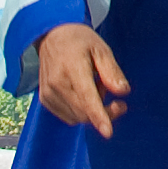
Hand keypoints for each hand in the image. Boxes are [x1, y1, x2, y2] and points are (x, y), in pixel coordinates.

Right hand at [36, 22, 130, 136]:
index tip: (108, 132)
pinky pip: (68, 116)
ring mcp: (48, 93)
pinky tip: (83, 93)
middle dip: (105, 113)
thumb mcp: (101, 48)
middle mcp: (57, 84)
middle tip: (119, 102)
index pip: (87, 97)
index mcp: (72, 68)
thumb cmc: (80, 40)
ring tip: (95, 88)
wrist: (51, 36)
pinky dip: (80, 111)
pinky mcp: (45, 100)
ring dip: (92, 111)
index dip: (99, 116)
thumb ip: (112, 71)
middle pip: (84, 113)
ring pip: (76, 117)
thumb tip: (123, 92)